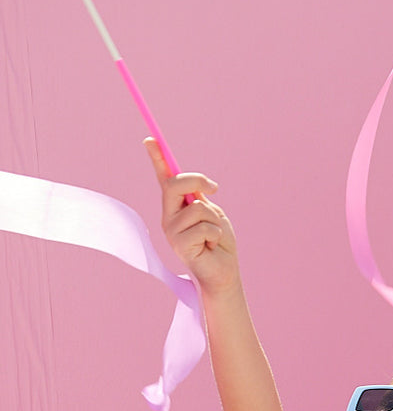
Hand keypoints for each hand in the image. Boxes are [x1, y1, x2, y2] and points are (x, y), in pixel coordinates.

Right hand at [145, 137, 238, 292]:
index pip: (164, 179)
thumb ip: (200, 199)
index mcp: (176, 206)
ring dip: (214, 220)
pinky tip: (211, 245)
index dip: (157, 159)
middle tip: (214, 188)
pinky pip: (204, 227)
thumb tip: (195, 183)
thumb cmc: (219, 242)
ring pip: (197, 208)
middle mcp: (169, 216)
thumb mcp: (212, 213)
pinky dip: (215, 234)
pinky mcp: (179, 244)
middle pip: (174, 184)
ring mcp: (171, 231)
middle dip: (197, 181)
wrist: (223, 271)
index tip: (150, 139)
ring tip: (212, 235)